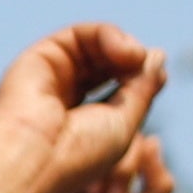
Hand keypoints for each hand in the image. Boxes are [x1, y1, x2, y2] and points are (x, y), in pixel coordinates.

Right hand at [0, 24, 167, 192]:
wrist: (34, 158)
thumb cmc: (77, 154)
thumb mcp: (125, 123)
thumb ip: (142, 89)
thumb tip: (157, 55)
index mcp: (79, 122)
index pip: (117, 87)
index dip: (140, 76)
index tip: (159, 79)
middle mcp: (63, 97)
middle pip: (107, 62)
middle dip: (133, 60)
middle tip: (145, 64)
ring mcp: (51, 76)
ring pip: (95, 45)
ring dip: (123, 46)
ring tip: (134, 57)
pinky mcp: (42, 57)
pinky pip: (82, 34)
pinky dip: (108, 36)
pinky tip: (122, 51)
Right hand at [1, 137, 173, 192]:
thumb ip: (158, 189)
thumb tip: (155, 141)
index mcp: (118, 184)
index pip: (132, 145)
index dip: (129, 161)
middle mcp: (91, 174)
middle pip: (107, 138)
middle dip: (107, 163)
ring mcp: (63, 173)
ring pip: (80, 139)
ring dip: (82, 159)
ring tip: (77, 192)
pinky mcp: (37, 176)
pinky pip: (51, 149)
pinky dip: (56, 156)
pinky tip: (56, 176)